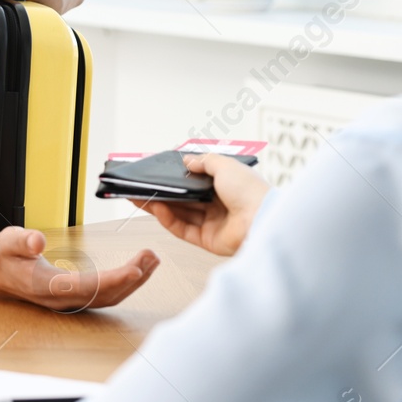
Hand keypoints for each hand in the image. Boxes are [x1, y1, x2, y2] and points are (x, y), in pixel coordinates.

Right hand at [0, 226, 159, 311]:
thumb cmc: (3, 256)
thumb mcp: (8, 241)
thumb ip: (23, 241)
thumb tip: (37, 241)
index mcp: (46, 285)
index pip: (87, 286)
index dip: (113, 280)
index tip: (136, 270)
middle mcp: (61, 298)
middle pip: (105, 295)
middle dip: (132, 278)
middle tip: (152, 257)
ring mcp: (69, 301)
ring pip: (108, 298)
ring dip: (133, 282)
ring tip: (152, 262)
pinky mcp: (74, 297)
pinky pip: (105, 296)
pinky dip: (124, 284)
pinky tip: (136, 271)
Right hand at [143, 153, 270, 256]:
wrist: (262, 219)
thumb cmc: (249, 190)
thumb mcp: (224, 165)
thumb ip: (203, 162)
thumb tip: (187, 160)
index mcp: (226, 187)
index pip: (195, 182)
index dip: (176, 179)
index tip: (156, 176)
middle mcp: (219, 205)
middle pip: (183, 200)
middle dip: (161, 194)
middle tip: (139, 189)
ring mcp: (213, 224)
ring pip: (179, 214)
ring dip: (159, 206)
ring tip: (139, 197)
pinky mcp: (208, 240)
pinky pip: (183, 229)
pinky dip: (168, 219)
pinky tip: (157, 208)